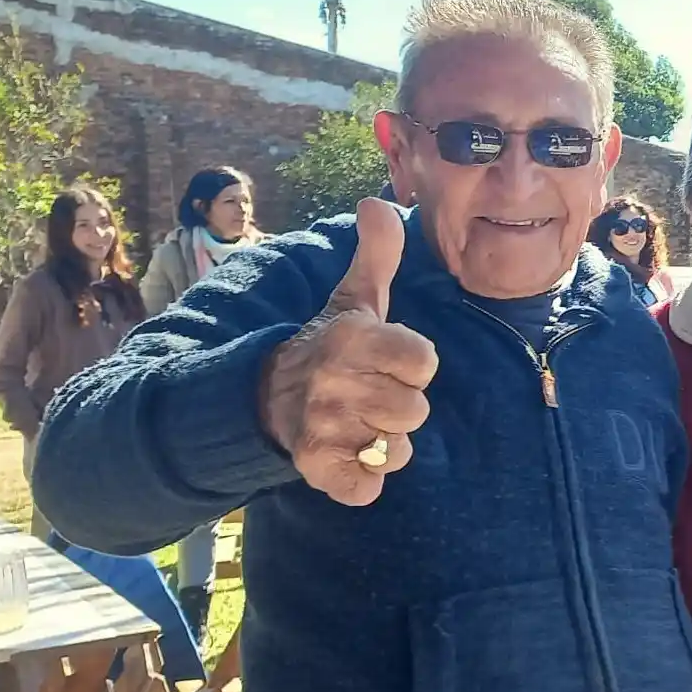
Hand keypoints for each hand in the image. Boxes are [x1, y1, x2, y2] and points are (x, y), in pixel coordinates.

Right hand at [261, 198, 437, 505]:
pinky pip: (368, 489)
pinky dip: (364, 480)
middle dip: (399, 406)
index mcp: (352, 339)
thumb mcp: (353, 299)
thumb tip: (378, 202)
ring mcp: (324, 427)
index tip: (389, 360)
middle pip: (415, 411)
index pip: (425, 361)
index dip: (414, 364)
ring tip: (359, 422)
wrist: (266, 395)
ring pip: (397, 450)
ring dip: (385, 442)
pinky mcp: (316, 469)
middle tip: (370, 394)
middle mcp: (335, 382)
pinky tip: (348, 455)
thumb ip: (376, 255)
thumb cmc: (330, 347)